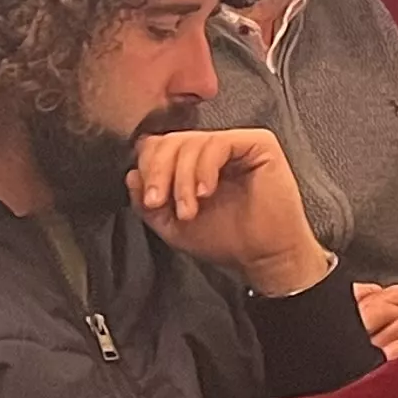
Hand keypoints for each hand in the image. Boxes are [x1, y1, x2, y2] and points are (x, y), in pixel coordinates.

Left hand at [128, 127, 333, 294]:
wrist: (265, 257)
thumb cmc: (228, 240)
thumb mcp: (173, 226)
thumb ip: (148, 203)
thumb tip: (132, 176)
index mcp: (192, 163)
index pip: (159, 147)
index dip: (148, 167)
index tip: (150, 200)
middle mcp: (211, 149)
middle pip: (170, 140)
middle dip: (159, 172)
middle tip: (160, 202)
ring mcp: (234, 143)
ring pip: (191, 142)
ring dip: (182, 179)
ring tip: (190, 210)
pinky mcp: (257, 143)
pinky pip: (218, 143)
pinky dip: (204, 169)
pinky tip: (207, 192)